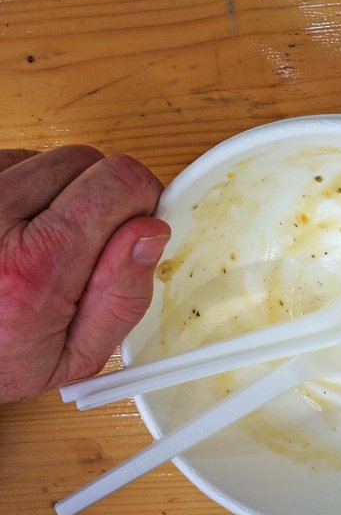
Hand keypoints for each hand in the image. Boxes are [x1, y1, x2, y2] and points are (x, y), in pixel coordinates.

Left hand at [0, 146, 169, 402]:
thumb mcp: (76, 355)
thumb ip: (124, 296)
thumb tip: (151, 231)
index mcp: (35, 267)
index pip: (118, 182)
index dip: (140, 199)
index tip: (136, 227)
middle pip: (87, 161)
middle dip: (101, 196)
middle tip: (85, 244)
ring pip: (50, 158)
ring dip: (60, 191)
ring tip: (44, 242)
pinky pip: (15, 162)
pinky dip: (27, 190)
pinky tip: (18, 230)